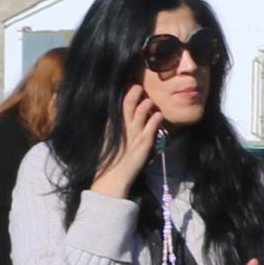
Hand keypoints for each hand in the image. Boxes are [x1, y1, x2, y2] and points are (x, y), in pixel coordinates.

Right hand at [91, 79, 165, 196]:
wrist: (112, 178)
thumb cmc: (106, 161)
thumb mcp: (105, 141)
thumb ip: (109, 130)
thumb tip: (113, 121)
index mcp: (109, 125)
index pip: (116, 105)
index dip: (122, 94)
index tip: (127, 88)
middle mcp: (121, 126)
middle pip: (128, 102)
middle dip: (134, 92)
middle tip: (138, 87)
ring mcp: (134, 132)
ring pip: (142, 110)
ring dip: (147, 103)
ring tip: (150, 101)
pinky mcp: (144, 141)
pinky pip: (153, 124)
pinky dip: (157, 117)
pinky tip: (159, 115)